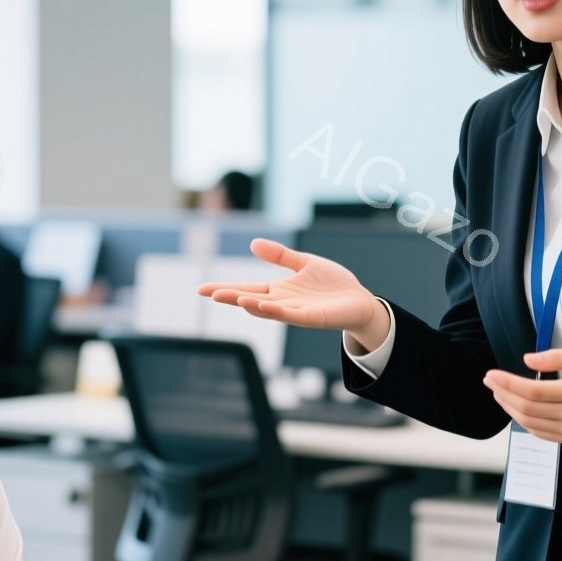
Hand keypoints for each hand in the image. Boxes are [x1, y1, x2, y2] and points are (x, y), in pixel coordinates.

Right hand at [198, 239, 386, 342]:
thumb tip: (253, 243)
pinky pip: (292, 315)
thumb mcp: (304, 263)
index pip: (247, 288)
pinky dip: (277, 311)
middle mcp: (283, 302)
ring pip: (269, 309)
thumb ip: (280, 256)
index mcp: (278, 290)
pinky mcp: (313, 317)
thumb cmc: (332, 285)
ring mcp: (297, 311)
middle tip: (208, 293)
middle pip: (252, 299)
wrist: (359, 302)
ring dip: (252, 304)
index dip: (225, 288)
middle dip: (231, 296)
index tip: (202, 289)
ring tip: (234, 298)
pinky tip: (264, 306)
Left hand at [482, 347, 561, 445]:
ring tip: (499, 393)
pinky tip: (516, 407)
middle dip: (503, 394)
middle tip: (490, 381)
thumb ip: (556, 357)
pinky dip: (523, 420)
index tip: (492, 374)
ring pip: (529, 423)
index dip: (507, 383)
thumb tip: (528, 360)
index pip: (532, 391)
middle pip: (527, 408)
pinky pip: (540, 432)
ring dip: (509, 408)